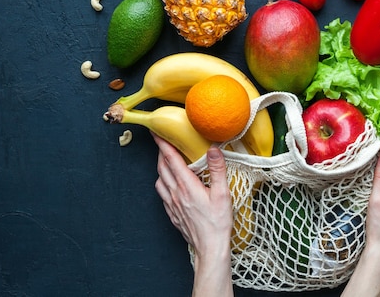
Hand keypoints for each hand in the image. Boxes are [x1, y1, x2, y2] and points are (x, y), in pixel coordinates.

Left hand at [153, 133, 233, 296]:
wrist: (210, 247)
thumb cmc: (218, 222)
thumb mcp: (223, 194)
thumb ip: (217, 170)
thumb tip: (213, 149)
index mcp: (187, 186)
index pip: (171, 159)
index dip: (163, 144)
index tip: (157, 133)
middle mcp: (175, 193)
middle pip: (162, 168)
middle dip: (161, 153)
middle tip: (162, 142)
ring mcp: (171, 204)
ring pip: (159, 180)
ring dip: (160, 168)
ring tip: (166, 160)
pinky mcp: (172, 213)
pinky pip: (161, 193)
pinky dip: (163, 182)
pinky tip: (170, 183)